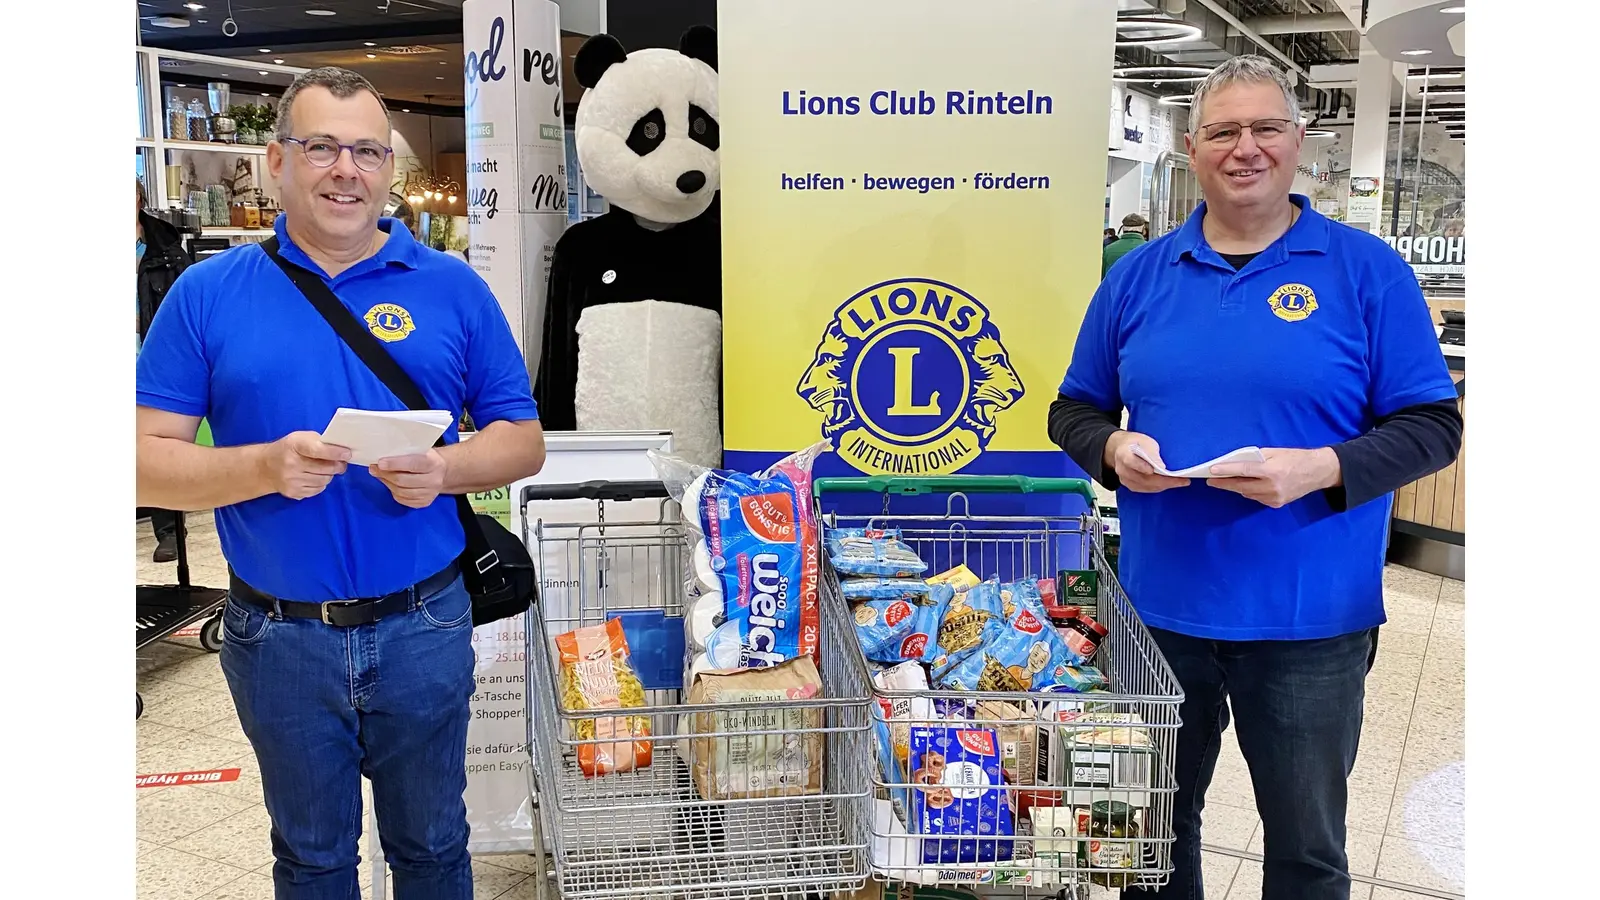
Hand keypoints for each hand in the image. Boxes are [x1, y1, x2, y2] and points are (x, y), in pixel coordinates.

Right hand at [263, 432, 350, 500]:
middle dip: (338, 465)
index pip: (318, 450)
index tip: (347, 454)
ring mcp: (291, 481)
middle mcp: (291, 464)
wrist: (265, 467)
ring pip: (324, 481)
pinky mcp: (293, 492)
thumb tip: (341, 450)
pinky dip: (321, 483)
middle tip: (341, 462)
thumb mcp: (300, 438)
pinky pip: (317, 490)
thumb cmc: (288, 449)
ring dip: (329, 475)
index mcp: (294, 445)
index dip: (335, 453)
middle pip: (325, 469)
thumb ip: (320, 442)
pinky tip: (315, 477)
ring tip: (325, 469)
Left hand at [370, 450, 448, 508]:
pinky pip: (402, 499)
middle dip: (385, 474)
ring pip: (400, 491)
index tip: (380, 463)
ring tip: (380, 475)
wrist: (442, 472)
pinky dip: (393, 491)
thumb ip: (404, 452)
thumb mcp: (420, 450)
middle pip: (403, 480)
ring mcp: (430, 493)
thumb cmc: (425, 457)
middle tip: (373, 468)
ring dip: (387, 482)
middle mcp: (434, 480)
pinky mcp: (424, 503)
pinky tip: (390, 484)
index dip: (395, 464)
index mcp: (433, 463)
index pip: (412, 464)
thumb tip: (380, 456)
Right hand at [1104, 431, 1190, 493]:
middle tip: (1182, 480)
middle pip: (1143, 478)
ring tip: (1180, 482)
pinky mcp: (1131, 486)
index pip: (1131, 461)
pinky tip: (1169, 484)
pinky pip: (1147, 489)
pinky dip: (1159, 487)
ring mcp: (1125, 479)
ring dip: (1165, 485)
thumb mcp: (1145, 441)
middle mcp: (1122, 469)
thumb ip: (1152, 452)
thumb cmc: (1136, 443)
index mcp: (1123, 453)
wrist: (1122, 449)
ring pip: (1147, 486)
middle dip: (1165, 481)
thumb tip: (1161, 466)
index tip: (1156, 469)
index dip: (1142, 466)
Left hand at [1206, 447, 1341, 508]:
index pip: (1244, 471)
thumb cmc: (1295, 458)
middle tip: (1210, 480)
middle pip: (1241, 486)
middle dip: (1224, 483)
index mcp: (1272, 470)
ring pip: (1247, 493)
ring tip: (1225, 481)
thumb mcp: (1275, 452)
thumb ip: (1255, 458)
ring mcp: (1275, 497)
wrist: (1317, 472)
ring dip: (1236, 487)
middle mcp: (1273, 486)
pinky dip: (1249, 491)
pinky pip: (1256, 498)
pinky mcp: (1277, 504)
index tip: (1212, 471)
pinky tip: (1247, 485)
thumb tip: (1235, 462)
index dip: (1226, 471)